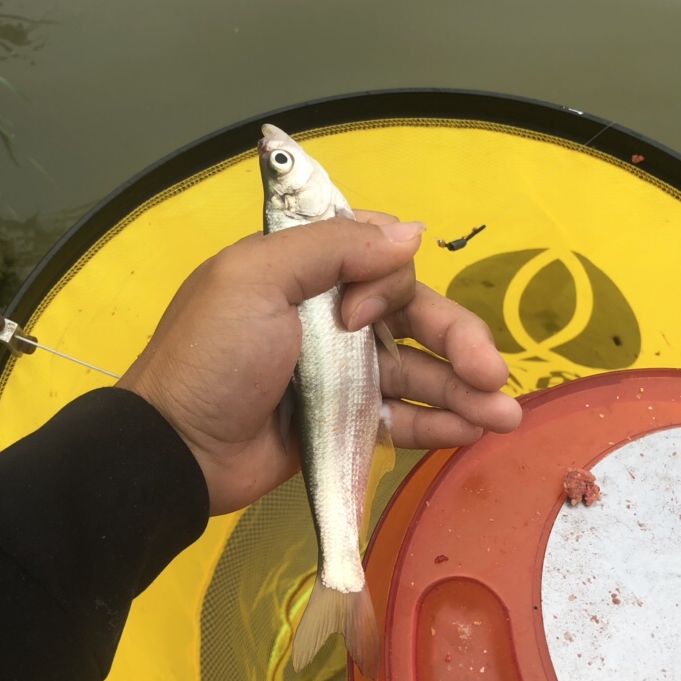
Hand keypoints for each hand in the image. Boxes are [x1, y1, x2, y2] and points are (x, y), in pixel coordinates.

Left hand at [118, 213, 520, 513]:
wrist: (175, 449)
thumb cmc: (213, 355)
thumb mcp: (258, 278)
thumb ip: (333, 247)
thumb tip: (413, 231)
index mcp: (306, 270)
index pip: (381, 257)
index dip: (391, 280)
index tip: (361, 314)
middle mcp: (330, 315)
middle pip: (415, 315)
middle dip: (459, 338)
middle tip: (492, 372)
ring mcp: (341, 373)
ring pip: (419, 369)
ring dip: (465, 387)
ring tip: (504, 415)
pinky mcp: (346, 423)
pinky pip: (402, 417)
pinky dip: (439, 423)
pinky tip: (474, 431)